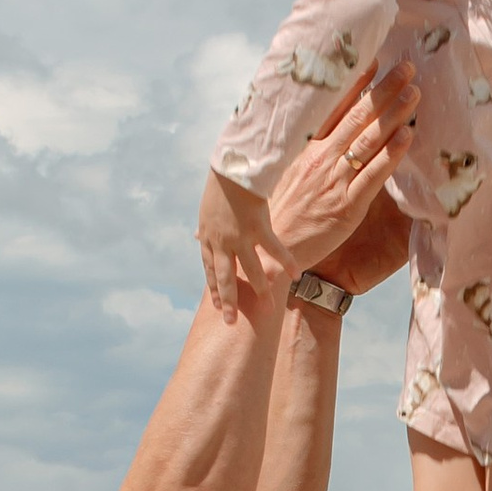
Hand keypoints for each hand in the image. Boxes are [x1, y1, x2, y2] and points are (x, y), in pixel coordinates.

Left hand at [197, 170, 289, 320]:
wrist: (230, 168)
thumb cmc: (219, 186)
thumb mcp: (206, 210)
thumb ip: (205, 228)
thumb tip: (196, 236)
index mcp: (209, 238)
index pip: (210, 269)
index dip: (214, 289)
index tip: (218, 306)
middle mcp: (222, 242)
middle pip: (225, 278)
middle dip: (229, 302)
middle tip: (231, 322)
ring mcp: (240, 237)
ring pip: (250, 270)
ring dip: (260, 291)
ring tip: (268, 309)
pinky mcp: (258, 228)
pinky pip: (274, 250)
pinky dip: (286, 263)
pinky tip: (295, 276)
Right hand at [273, 61, 418, 286]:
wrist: (268, 253)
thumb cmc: (279, 214)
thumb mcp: (284, 174)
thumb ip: (304, 151)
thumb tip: (321, 133)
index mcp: (304, 148)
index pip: (333, 108)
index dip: (355, 83)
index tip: (375, 60)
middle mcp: (320, 158)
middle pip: (356, 117)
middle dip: (383, 90)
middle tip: (407, 68)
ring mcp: (333, 180)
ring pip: (369, 140)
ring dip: (394, 114)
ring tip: (414, 93)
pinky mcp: (346, 206)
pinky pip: (374, 175)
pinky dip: (392, 154)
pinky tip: (409, 135)